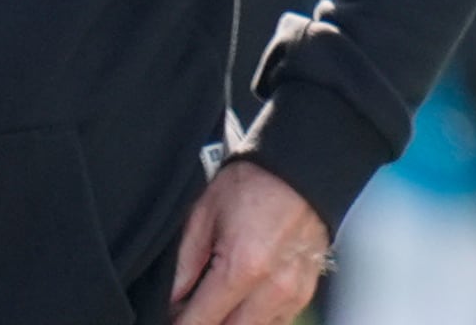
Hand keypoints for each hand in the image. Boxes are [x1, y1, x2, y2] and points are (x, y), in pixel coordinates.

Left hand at [170, 160, 328, 324]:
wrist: (301, 166)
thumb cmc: (255, 182)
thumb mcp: (204, 213)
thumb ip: (184, 263)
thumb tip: (171, 299)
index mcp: (244, 266)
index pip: (201, 321)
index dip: (179, 324)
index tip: (171, 318)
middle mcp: (273, 287)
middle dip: (206, 324)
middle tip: (190, 311)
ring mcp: (293, 292)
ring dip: (231, 322)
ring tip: (216, 305)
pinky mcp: (305, 291)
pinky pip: (275, 323)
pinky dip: (254, 319)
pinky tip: (242, 303)